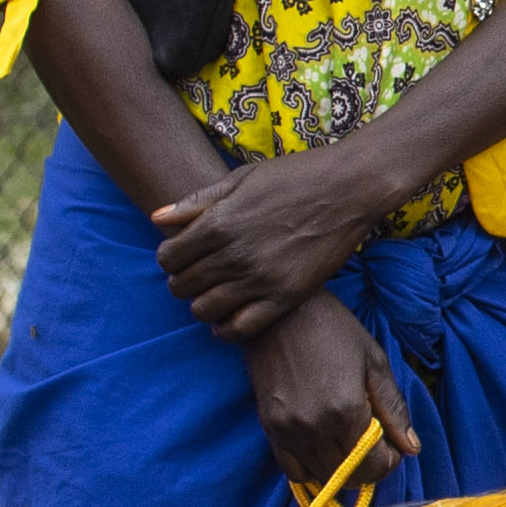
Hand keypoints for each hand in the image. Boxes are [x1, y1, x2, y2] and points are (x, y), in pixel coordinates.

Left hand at [150, 145, 383, 336]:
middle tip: (196, 274)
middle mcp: (234, 255)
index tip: (181, 255)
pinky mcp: (286, 297)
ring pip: (205, 310)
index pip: (168, 257)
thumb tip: (157, 219)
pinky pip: (242, 328)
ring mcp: (261, 279)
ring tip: (213, 293)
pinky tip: (228, 318)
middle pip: (182, 286)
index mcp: (219, 223)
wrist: (349, 188)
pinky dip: (227, 329)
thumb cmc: (294, 177)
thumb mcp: (241, 179)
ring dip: (201, 305)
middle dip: (182, 281)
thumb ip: (197, 202)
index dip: (168, 258)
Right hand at [244, 292, 408, 486]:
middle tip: (374, 442)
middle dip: (369, 466)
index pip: (374, 467)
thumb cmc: (334, 329)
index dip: (389, 461)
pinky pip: (292, 470)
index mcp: (346, 410)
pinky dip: (312, 468)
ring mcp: (288, 430)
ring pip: (323, 477)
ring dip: (343, 468)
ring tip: (350, 440)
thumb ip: (394, 409)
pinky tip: (324, 446)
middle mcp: (315, 427)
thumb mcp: (375, 363)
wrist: (282, 312)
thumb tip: (412, 448)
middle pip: (350, 477)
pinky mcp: (270, 427)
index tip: (391, 443)